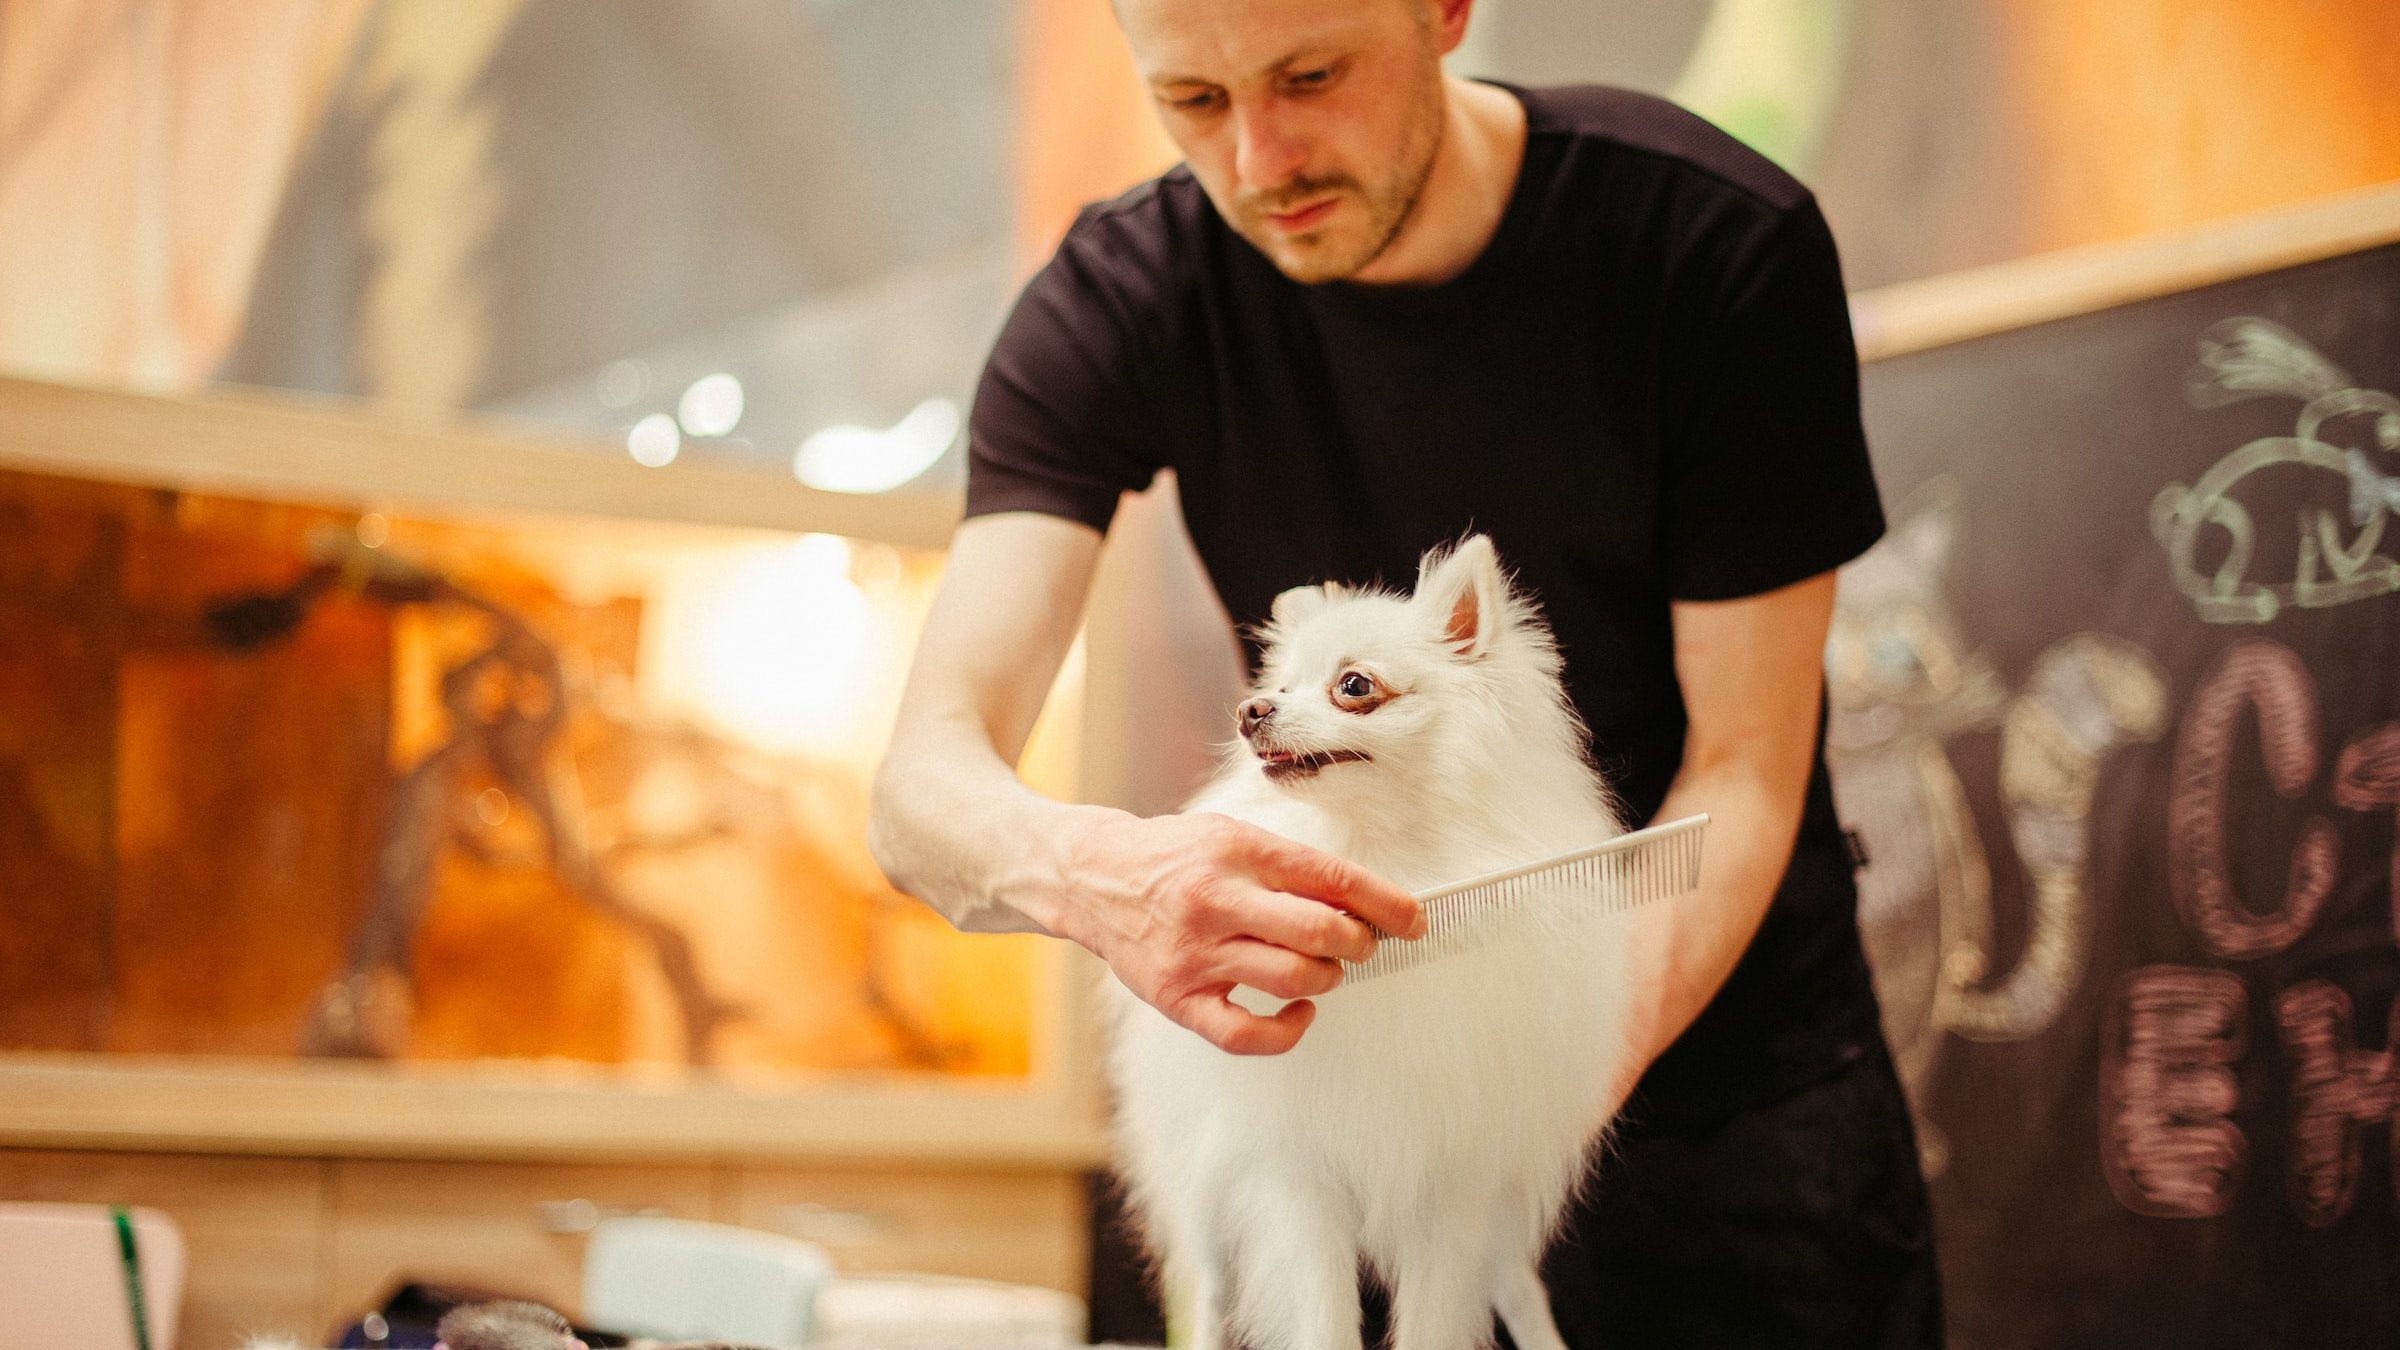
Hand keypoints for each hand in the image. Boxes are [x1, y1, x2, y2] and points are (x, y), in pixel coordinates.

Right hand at [1053, 811, 1424, 1054]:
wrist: (1093, 878)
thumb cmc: (1174, 858)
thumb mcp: (1231, 837)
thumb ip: (1290, 867)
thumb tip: (1363, 902)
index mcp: (1236, 850)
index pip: (1329, 877)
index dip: (1384, 902)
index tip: (1414, 919)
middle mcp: (1214, 900)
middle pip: (1318, 931)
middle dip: (1358, 942)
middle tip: (1360, 943)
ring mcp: (1194, 953)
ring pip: (1292, 979)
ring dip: (1328, 978)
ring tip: (1323, 967)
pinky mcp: (1177, 998)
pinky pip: (1246, 1035)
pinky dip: (1287, 1030)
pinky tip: (1299, 1013)